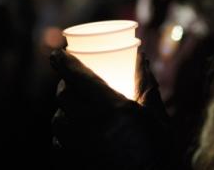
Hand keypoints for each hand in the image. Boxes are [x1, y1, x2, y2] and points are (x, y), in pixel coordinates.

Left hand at [50, 49, 173, 168]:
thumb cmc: (157, 153)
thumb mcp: (156, 117)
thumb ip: (146, 86)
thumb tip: (141, 57)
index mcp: (111, 107)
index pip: (77, 76)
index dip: (63, 62)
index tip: (56, 54)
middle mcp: (89, 124)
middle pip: (63, 96)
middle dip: (64, 84)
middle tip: (71, 81)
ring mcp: (77, 147)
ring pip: (57, 120)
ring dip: (63, 111)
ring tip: (73, 110)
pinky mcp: (71, 164)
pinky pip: (57, 145)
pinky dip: (63, 137)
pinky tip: (73, 137)